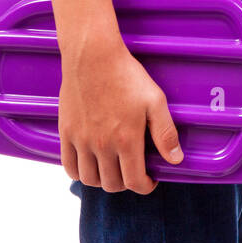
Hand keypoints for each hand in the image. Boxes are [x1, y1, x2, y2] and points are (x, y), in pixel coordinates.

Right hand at [58, 36, 182, 192]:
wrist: (93, 56)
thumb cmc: (126, 75)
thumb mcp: (155, 101)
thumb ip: (165, 133)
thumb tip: (175, 160)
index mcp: (126, 140)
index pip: (134, 182)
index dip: (145, 186)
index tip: (150, 180)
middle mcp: (102, 145)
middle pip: (112, 184)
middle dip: (126, 184)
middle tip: (133, 172)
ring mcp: (81, 140)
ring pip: (89, 180)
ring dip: (103, 181)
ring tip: (113, 169)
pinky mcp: (66, 133)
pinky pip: (69, 166)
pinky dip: (79, 173)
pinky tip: (90, 164)